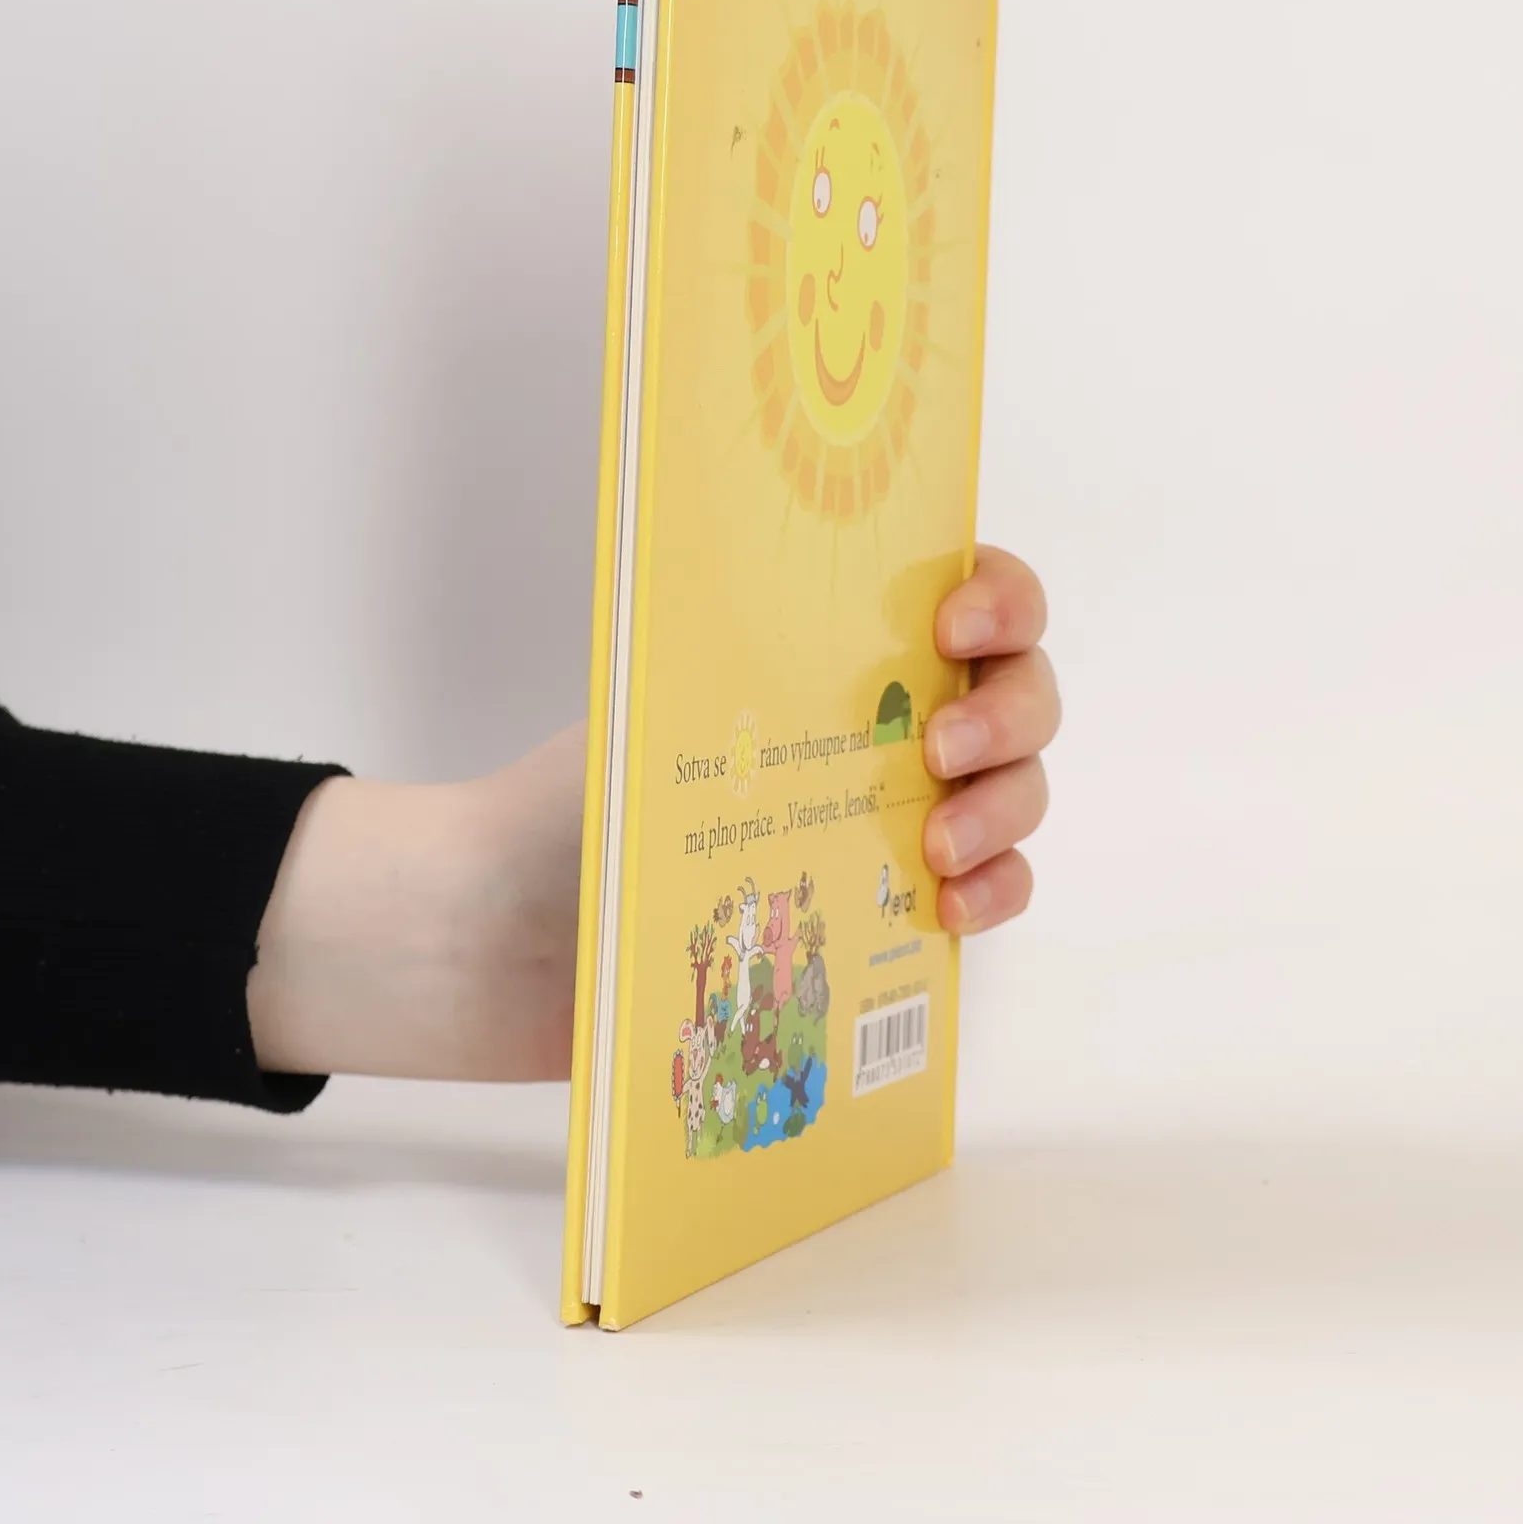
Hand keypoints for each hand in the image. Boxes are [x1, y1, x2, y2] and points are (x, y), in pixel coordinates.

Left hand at [248, 547, 1055, 1080]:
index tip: (952, 631)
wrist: (504, 937)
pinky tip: (951, 910)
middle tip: (941, 748)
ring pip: (1018, 788)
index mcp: (827, 646)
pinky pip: (995, 887)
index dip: (998, 597)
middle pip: (1016, 688)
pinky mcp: (893, 911)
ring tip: (938, 850)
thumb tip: (820, 586)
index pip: (965, 586)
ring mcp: (894, 814)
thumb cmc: (563, 803)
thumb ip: (748, 649)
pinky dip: (996, 890)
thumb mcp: (652, 698)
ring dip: (1005, 808)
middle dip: (1008, 711)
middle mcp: (876, 719)